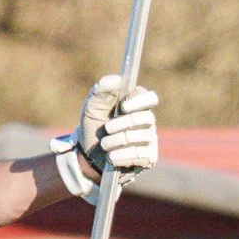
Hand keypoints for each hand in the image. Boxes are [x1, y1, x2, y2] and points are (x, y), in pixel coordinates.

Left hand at [53, 75, 158, 201]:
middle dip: (122, 124)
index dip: (139, 101)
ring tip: (105, 145)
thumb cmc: (94, 129)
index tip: (123, 106)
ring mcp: (149, 139)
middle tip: (106, 129)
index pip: (150, 98)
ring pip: (143, 136)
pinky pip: (143, 154)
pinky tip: (111, 157)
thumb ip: (100, 93)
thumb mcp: (91, 110)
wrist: (88, 158)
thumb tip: (115, 79)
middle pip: (146, 118)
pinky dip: (123, 156)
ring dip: (118, 141)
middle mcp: (146, 121)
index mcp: (135, 106)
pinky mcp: (149, 157)